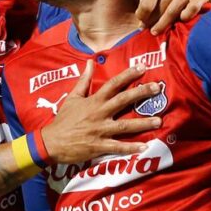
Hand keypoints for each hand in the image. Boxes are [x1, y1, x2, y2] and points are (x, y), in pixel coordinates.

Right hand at [41, 61, 161, 163]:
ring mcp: (100, 130)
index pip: (113, 84)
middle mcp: (100, 113)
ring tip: (159, 121)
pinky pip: (118, 147)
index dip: (128, 75)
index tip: (142, 68)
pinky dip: (131, 148)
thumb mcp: (72, 97)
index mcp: (94, 101)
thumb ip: (84, 80)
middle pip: (123, 100)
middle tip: (157, 88)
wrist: (52, 142)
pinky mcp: (99, 146)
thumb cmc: (63, 120)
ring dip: (143, 123)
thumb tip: (90, 62)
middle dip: (141, 93)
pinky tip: (145, 147)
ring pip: (125, 125)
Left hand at [135, 0, 210, 34]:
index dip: (143, 16)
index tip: (141, 23)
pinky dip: (185, 16)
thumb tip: (140, 8)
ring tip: (157, 31)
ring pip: (173, 12)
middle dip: (152, 22)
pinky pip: (191, 10)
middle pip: (160, 10)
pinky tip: (180, 19)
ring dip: (164, 24)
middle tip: (149, 30)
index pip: (147, 4)